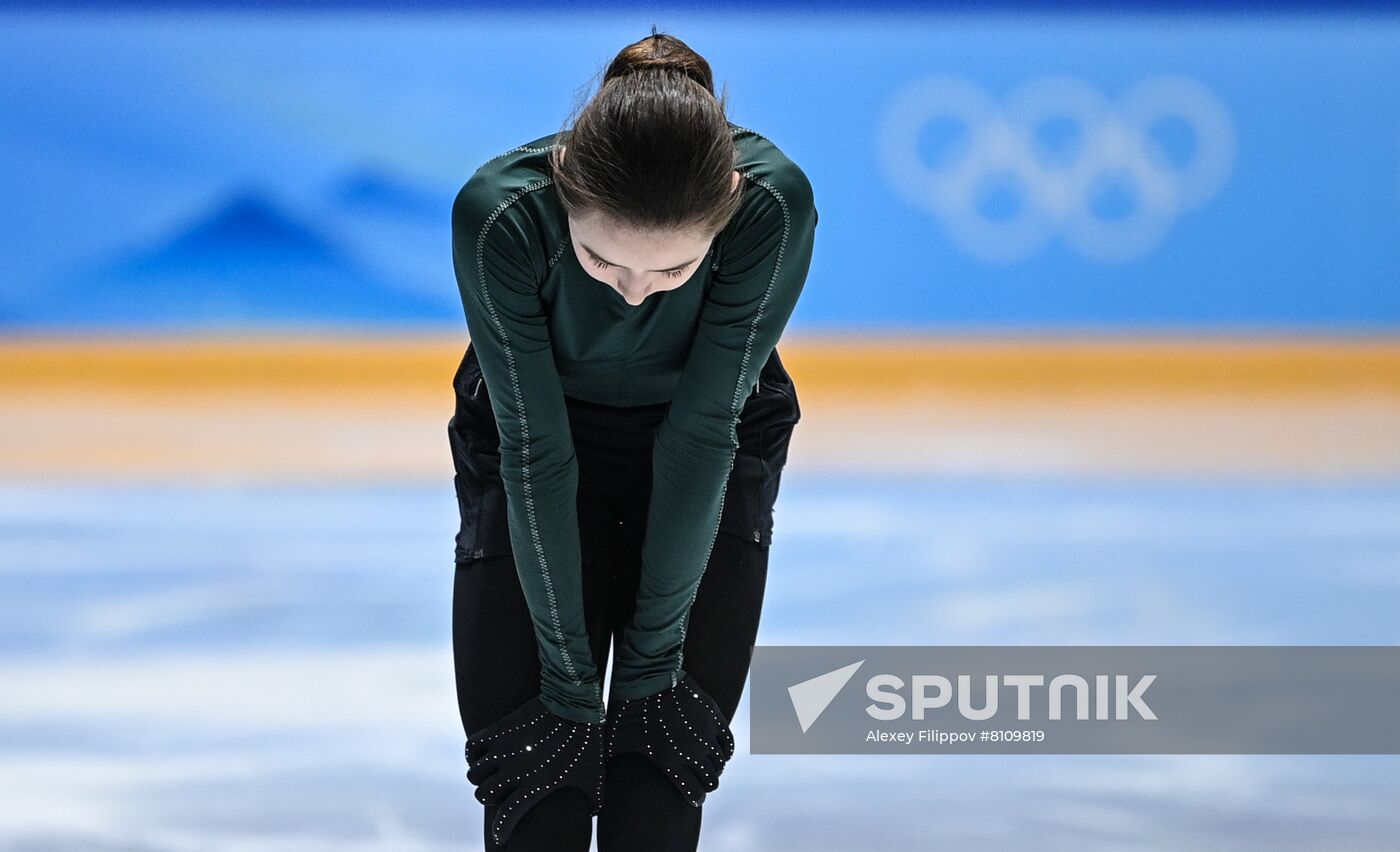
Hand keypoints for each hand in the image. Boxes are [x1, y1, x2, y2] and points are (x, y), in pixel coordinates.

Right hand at [464, 693, 606, 845]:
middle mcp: (514, 770)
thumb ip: (592, 800)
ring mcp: (504, 748)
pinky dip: (472, 754)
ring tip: (491, 772)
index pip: (507, 817)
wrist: (575, 703)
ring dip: (480, 776)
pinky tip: (482, 753)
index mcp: (535, 786)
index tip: (500, 836)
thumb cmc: (587, 742)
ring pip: (474, 773)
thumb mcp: (594, 777)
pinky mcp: (499, 729)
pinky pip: (472, 746)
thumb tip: (591, 812)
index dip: (501, 830)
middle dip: (488, 798)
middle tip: (499, 792)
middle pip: (483, 794)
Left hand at [605, 673, 735, 806]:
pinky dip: (725, 750)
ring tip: (708, 765)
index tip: (695, 798)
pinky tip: (719, 751)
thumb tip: (592, 791)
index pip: (696, 794)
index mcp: (670, 761)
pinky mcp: (712, 714)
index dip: (696, 799)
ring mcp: (705, 732)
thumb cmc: (627, 710)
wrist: (645, 675)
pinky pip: (728, 742)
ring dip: (715, 767)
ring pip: (720, 762)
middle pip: (711, 780)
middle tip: (701, 782)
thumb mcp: (614, 744)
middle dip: (707, 784)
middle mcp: (692, 750)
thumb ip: (608, 769)